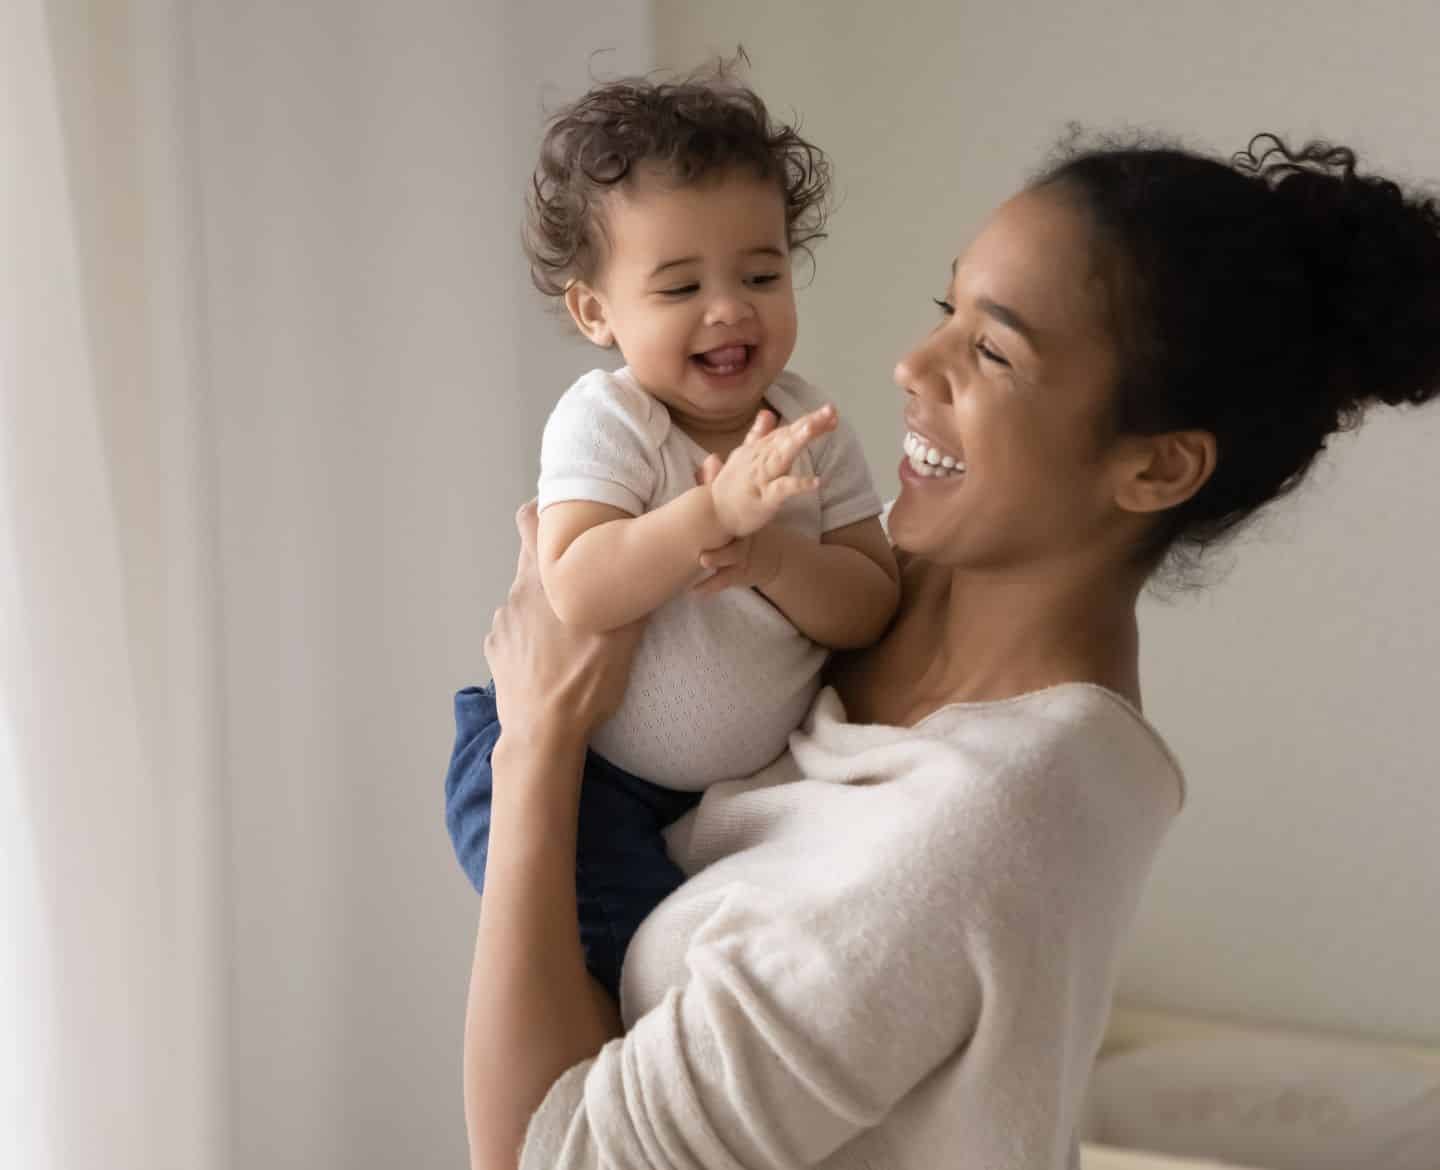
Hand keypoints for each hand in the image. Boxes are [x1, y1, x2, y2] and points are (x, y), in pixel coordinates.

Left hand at [484, 501, 645, 742]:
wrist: (542, 732)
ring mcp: (502, 623)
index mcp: (545, 580)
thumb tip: (647, 566)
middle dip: (554, 564)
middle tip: (581, 579)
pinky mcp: (496, 649)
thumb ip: (629, 595)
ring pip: (525, 598)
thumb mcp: (623, 637)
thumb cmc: (584, 683)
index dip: (544, 512)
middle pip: (532, 559)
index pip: (530, 521)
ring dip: (545, 605)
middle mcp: (517, 593)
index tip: (564, 517)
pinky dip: (531, 636)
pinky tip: (550, 658)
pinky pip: (515, 630)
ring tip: (569, 633)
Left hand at [692, 453, 783, 593]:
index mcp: (742, 520)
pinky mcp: (739, 574)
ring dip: (716, 561)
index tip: (708, 496)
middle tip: (703, 551)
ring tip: (702, 561)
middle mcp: (743, 539)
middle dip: (719, 545)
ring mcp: (741, 558)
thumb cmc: (747, 526)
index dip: (725, 506)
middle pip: (732, 541)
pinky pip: (724, 581)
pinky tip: (695, 592)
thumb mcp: (741, 506)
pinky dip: (710, 587)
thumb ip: (721, 482)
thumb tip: (711, 456)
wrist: (771, 556)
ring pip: (729, 560)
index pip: (733, 512)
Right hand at [708, 404, 836, 538]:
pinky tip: (816, 482)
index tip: (831, 413)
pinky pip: (782, 490)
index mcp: (757, 450)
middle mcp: (758, 458)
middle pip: (786, 437)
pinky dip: (798, 485)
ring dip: (797, 441)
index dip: (808, 422)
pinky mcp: (763, 499)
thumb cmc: (728, 489)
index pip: (785, 431)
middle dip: (808, 423)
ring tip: (814, 428)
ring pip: (781, 456)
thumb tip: (767, 413)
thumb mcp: (742, 457)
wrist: (709, 516)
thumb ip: (757, 435)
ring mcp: (760, 478)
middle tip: (830, 410)